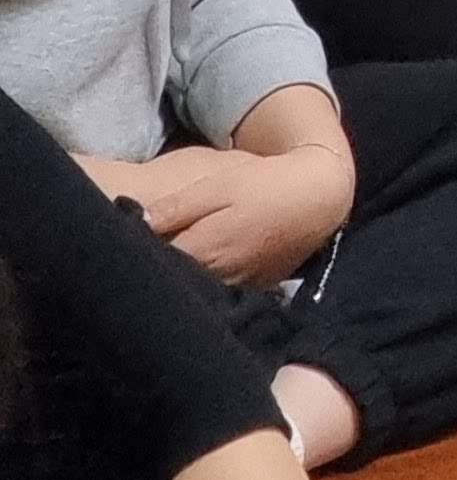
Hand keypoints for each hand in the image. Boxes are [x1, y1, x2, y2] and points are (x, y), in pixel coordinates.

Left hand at [89, 144, 350, 288]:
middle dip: (153, 277)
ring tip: (160, 274)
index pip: (152, 267)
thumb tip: (133, 223)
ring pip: (191, 294)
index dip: (131, 260)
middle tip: (131, 264)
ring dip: (176, 286)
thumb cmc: (265, 185)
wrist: (318, 197)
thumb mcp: (219, 184)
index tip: (116, 252)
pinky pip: (215, 295)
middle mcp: (216, 277)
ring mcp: (234, 286)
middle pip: (170, 285)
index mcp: (202, 250)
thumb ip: (177, 207)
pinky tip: (194, 278)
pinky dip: (201, 290)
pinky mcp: (250, 288)